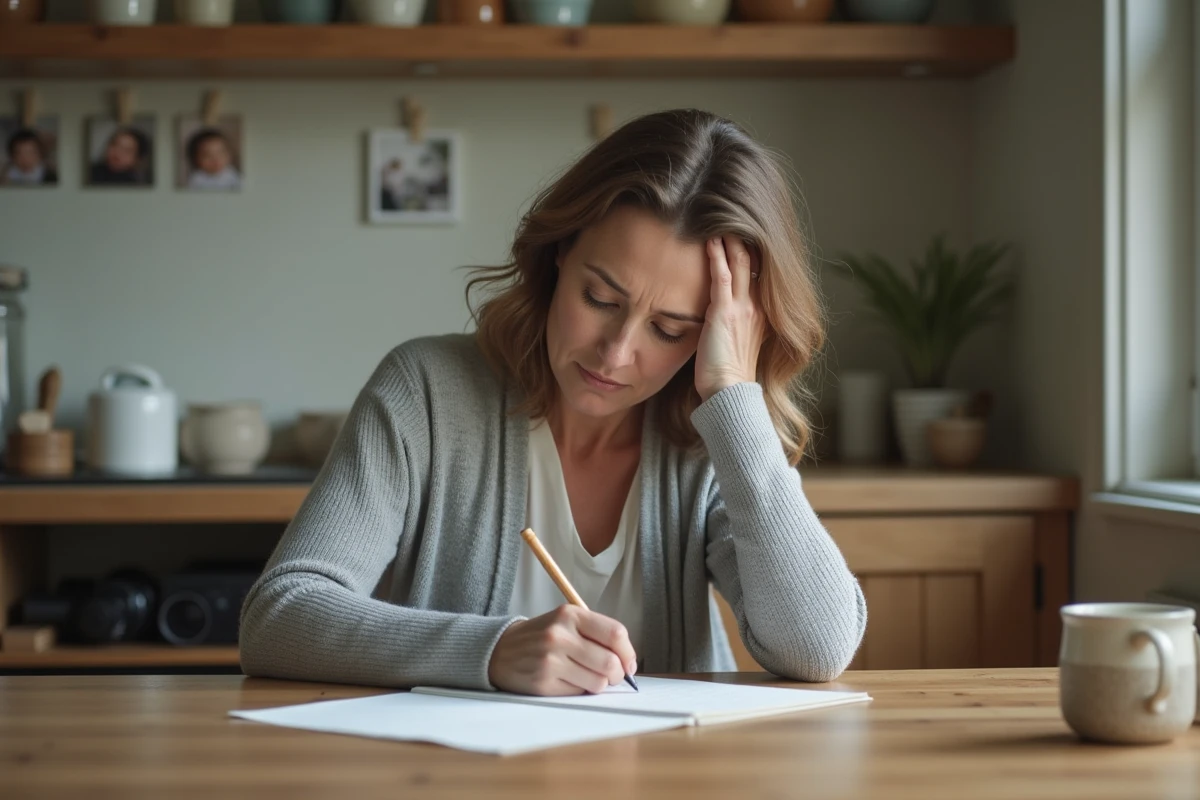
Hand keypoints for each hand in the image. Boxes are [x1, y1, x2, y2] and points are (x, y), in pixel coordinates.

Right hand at [488, 605, 636, 695]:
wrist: (500, 650)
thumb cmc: (541, 636)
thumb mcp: (565, 622)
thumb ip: (596, 634)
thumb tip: (628, 662)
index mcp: (570, 615)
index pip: (615, 634)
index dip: (629, 653)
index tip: (629, 664)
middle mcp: (560, 635)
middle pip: (610, 662)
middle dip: (618, 674)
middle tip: (613, 676)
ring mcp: (550, 660)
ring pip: (598, 682)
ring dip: (600, 684)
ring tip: (589, 677)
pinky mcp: (543, 682)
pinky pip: (579, 693)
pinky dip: (581, 690)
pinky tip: (570, 681)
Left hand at [694, 235, 766, 402]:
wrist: (729, 392)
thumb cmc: (729, 376)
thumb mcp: (740, 345)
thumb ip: (737, 325)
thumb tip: (724, 316)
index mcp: (763, 314)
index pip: (760, 274)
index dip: (753, 254)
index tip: (743, 236)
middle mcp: (757, 307)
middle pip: (754, 263)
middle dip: (743, 240)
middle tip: (731, 218)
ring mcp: (743, 308)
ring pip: (741, 264)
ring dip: (730, 241)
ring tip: (719, 221)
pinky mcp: (724, 312)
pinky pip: (723, 277)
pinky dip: (717, 257)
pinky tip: (710, 241)